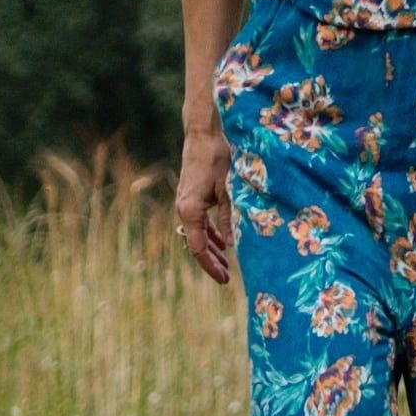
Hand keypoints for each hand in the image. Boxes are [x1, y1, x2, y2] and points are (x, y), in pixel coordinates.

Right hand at [174, 128, 234, 285]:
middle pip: (197, 244)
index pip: (199, 248)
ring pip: (198, 234)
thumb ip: (228, 218)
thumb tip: (231, 245)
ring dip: (212, 248)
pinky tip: (222, 242)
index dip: (211, 265)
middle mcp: (184, 210)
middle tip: (227, 277)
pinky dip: (211, 233)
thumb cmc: (217, 159)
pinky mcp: (191, 198)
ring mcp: (186, 204)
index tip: (225, 278)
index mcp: (190, 211)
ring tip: (227, 264)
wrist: (203, 136)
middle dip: (212, 262)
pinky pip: (200, 222)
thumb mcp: (228, 190)